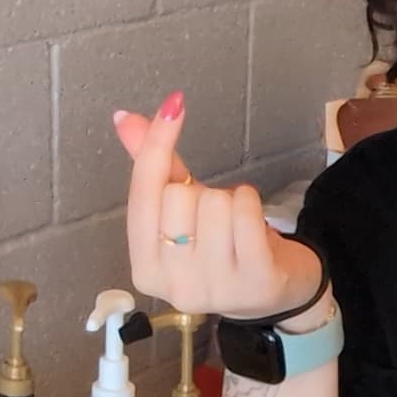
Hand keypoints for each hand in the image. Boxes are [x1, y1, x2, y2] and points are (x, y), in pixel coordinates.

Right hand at [116, 97, 322, 320]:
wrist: (273, 292)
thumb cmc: (221, 246)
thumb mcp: (181, 210)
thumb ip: (153, 167)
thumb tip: (124, 118)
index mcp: (144, 269)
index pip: (142, 194)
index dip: (158, 143)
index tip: (174, 105)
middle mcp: (174, 287)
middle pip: (179, 196)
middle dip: (200, 193)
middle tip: (214, 219)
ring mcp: (216, 290)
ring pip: (214, 202)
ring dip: (230, 200)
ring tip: (236, 226)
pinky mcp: (255, 282)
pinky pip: (245, 211)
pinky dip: (250, 201)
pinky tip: (254, 223)